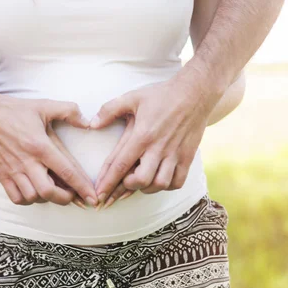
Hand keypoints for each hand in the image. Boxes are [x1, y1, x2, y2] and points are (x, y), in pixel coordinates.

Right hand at [0, 93, 97, 206]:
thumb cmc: (14, 110)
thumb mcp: (44, 106)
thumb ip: (69, 111)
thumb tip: (88, 123)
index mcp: (40, 146)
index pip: (66, 171)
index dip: (82, 187)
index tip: (93, 198)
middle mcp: (26, 162)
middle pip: (48, 192)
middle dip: (65, 198)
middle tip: (73, 195)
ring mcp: (12, 170)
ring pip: (32, 197)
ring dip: (46, 198)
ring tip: (53, 191)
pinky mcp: (1, 175)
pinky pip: (16, 198)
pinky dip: (28, 200)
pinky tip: (34, 192)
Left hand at [91, 78, 219, 202]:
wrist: (195, 92)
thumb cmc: (161, 95)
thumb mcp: (132, 97)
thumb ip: (109, 110)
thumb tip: (92, 124)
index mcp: (142, 135)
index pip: (121, 164)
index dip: (108, 182)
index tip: (99, 195)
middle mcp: (159, 147)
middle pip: (141, 180)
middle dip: (127, 187)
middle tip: (123, 182)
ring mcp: (175, 154)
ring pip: (160, 184)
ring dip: (147, 188)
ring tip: (140, 182)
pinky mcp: (188, 157)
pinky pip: (178, 182)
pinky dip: (166, 186)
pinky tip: (159, 180)